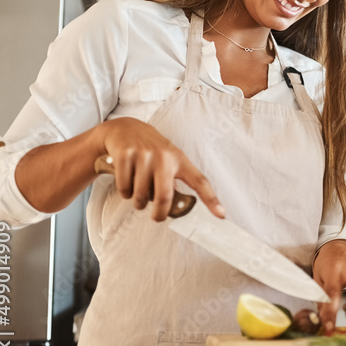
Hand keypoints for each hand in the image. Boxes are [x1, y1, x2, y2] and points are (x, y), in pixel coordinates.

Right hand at [97, 117, 222, 221]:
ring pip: (141, 195)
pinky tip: (126, 181)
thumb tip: (178, 208)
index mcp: (179, 159)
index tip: (221, 215)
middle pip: (165, 196)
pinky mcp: (125, 155)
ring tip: (137, 193)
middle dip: (160, 213)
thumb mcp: (167, 159)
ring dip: (138, 201)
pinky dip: (124, 192)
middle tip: (157, 217)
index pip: (199, 181)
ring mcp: (144, 155)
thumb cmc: (150, 150)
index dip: (211, 199)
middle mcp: (164, 156)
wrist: (124, 128)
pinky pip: (125, 188)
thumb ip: (173, 180)